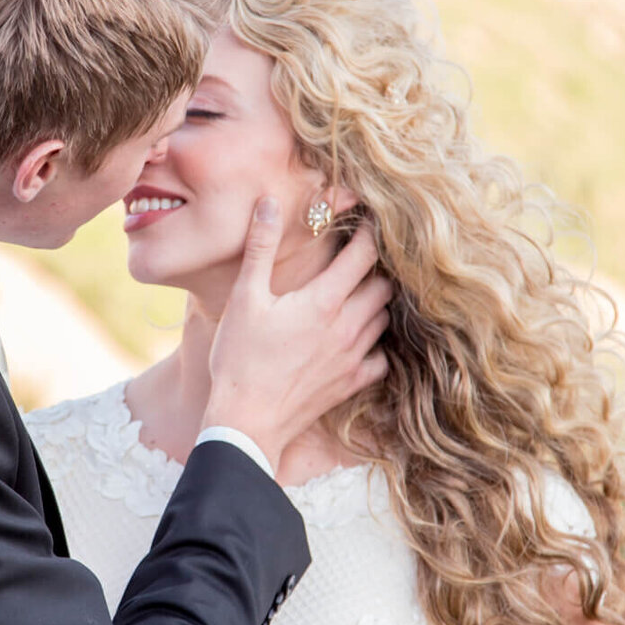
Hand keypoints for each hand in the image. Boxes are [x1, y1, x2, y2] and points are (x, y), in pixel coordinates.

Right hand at [204, 198, 390, 471]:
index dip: (370, 231)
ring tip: (359, 291)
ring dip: (376, 302)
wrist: (247, 421)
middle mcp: (348, 326)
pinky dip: (377, 343)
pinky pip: (382, 358)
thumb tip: (268, 202)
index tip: (368, 219)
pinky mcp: (352, 383)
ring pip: (385, 318)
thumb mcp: (244, 297)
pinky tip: (359, 338)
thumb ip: (261, 247)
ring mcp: (353, 357)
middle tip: (361, 256)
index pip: (365, 254)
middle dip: (376, 267)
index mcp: (323, 300)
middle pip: (384, 285)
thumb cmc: (239, 358)